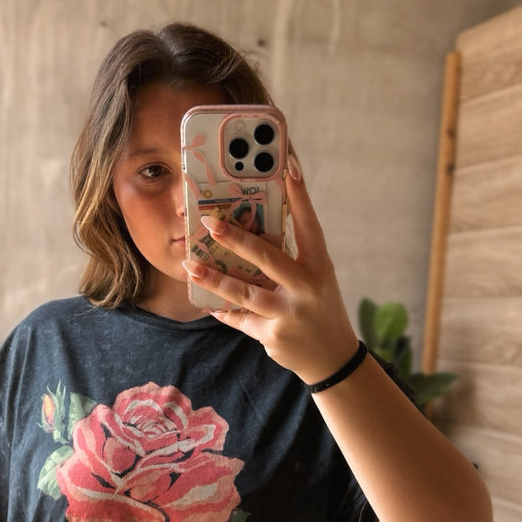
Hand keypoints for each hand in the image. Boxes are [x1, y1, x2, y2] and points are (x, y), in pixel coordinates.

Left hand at [183, 161, 359, 383]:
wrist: (331, 357)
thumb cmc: (318, 306)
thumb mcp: (314, 278)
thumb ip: (289, 257)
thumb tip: (251, 228)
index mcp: (319, 266)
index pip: (309, 224)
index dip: (299, 195)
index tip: (287, 164)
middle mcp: (307, 288)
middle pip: (268, 259)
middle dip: (237, 239)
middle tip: (211, 222)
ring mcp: (289, 314)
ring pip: (244, 293)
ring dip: (214, 279)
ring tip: (190, 264)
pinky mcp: (272, 335)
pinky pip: (239, 319)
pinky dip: (222, 310)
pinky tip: (204, 301)